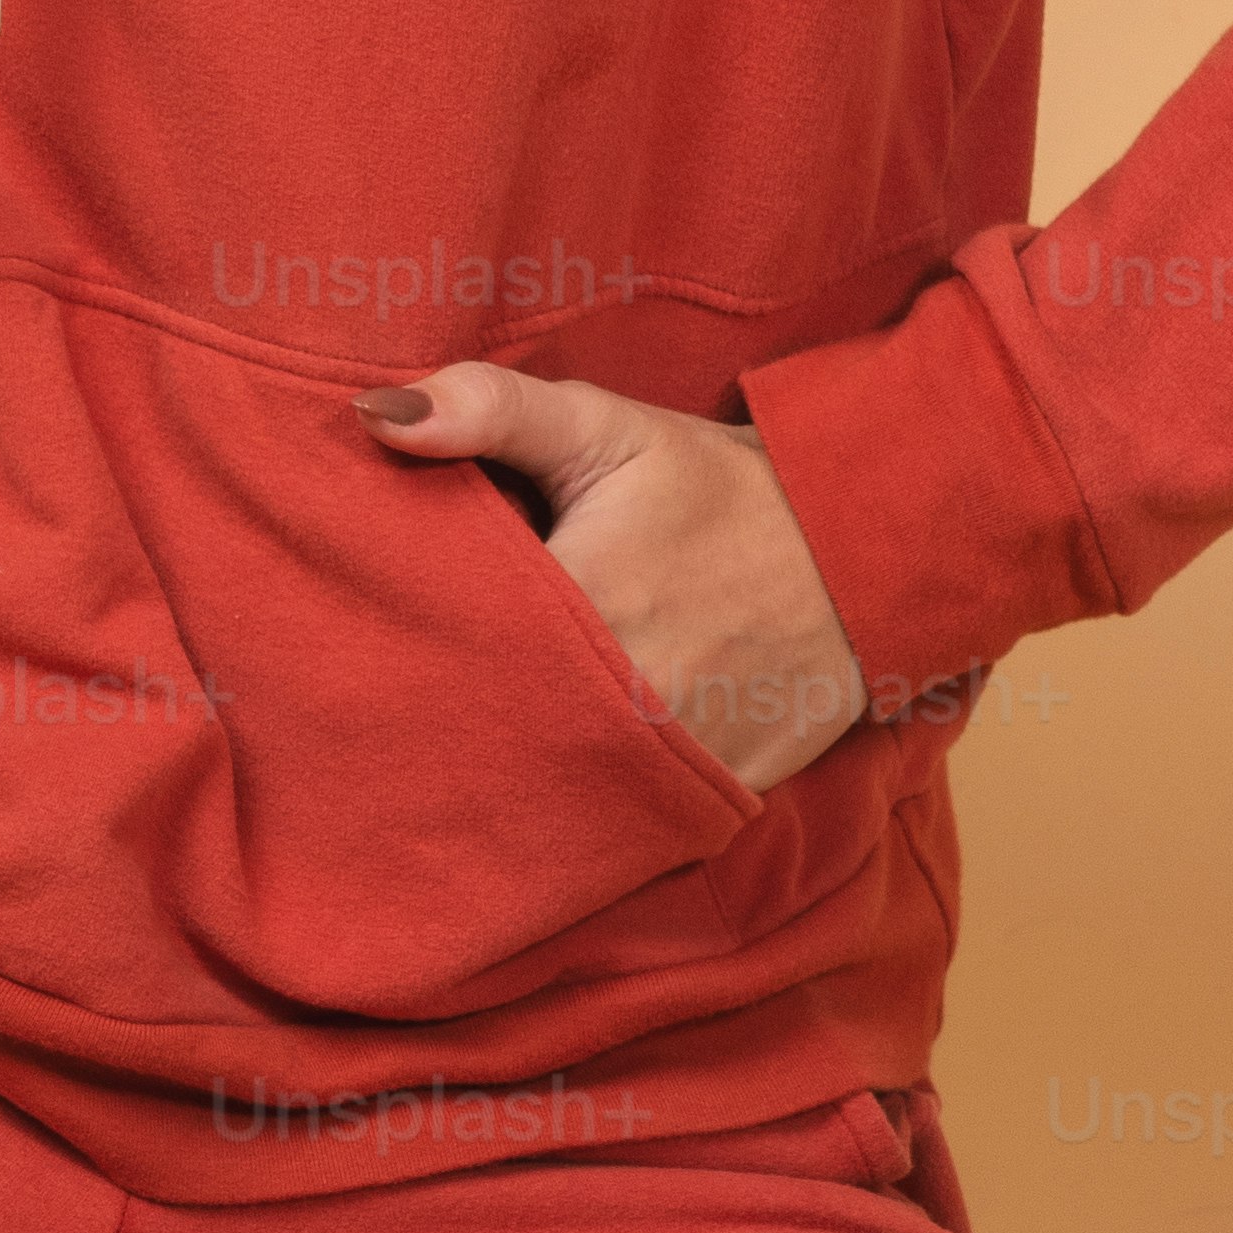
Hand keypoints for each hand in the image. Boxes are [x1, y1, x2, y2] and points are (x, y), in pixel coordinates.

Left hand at [353, 366, 867, 797]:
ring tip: (460, 737)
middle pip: (482, 727)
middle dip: (438, 710)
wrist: (867, 553)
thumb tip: (371, 417)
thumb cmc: (721, 487)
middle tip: (396, 692)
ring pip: (540, 788)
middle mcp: (619, 704)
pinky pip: (610, 822)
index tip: (364, 629)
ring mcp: (666, 767)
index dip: (401, 637)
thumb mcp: (606, 426)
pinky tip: (541, 774)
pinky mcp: (704, 803)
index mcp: (578, 606)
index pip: (443, 644)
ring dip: (499, 764)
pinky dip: (572, 802)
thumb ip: (489, 410)